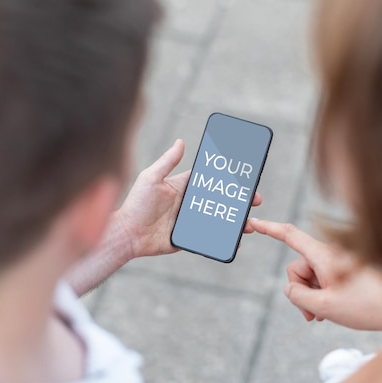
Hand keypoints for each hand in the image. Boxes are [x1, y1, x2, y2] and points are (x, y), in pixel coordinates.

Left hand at [116, 139, 261, 258]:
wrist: (127, 235)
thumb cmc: (136, 204)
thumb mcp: (151, 178)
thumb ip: (167, 162)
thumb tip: (181, 141)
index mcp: (182, 187)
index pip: (210, 180)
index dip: (227, 178)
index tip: (244, 177)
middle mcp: (188, 203)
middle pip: (220, 200)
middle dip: (238, 201)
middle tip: (255, 201)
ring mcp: (189, 222)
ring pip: (219, 220)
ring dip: (235, 222)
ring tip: (249, 224)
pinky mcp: (188, 238)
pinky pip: (209, 240)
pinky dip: (223, 240)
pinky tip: (235, 241)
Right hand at [248, 218, 381, 331]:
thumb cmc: (365, 306)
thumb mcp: (324, 306)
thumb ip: (297, 295)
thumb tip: (290, 288)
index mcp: (324, 255)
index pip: (290, 235)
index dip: (269, 228)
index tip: (254, 222)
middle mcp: (329, 254)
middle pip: (297, 267)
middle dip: (300, 291)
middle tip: (313, 312)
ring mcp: (336, 261)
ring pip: (308, 277)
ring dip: (311, 296)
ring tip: (323, 313)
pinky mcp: (342, 270)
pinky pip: (320, 279)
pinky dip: (320, 294)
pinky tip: (328, 309)